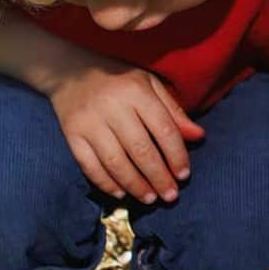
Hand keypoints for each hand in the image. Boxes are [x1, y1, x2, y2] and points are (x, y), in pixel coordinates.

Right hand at [44, 61, 203, 202]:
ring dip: (135, 185)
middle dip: (158, 177)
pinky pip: (89, 165)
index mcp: (137, 91)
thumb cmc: (118, 80)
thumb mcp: (149, 85)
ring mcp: (90, 122)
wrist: (69, 71)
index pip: (163, 129)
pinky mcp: (72, 134)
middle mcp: (112, 107)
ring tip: (150, 199)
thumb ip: (173, 111)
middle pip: (141, 150)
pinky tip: (121, 194)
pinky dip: (106, 183)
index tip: (184, 175)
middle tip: (170, 196)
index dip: (177, 155)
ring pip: (116, 162)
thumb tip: (199, 136)